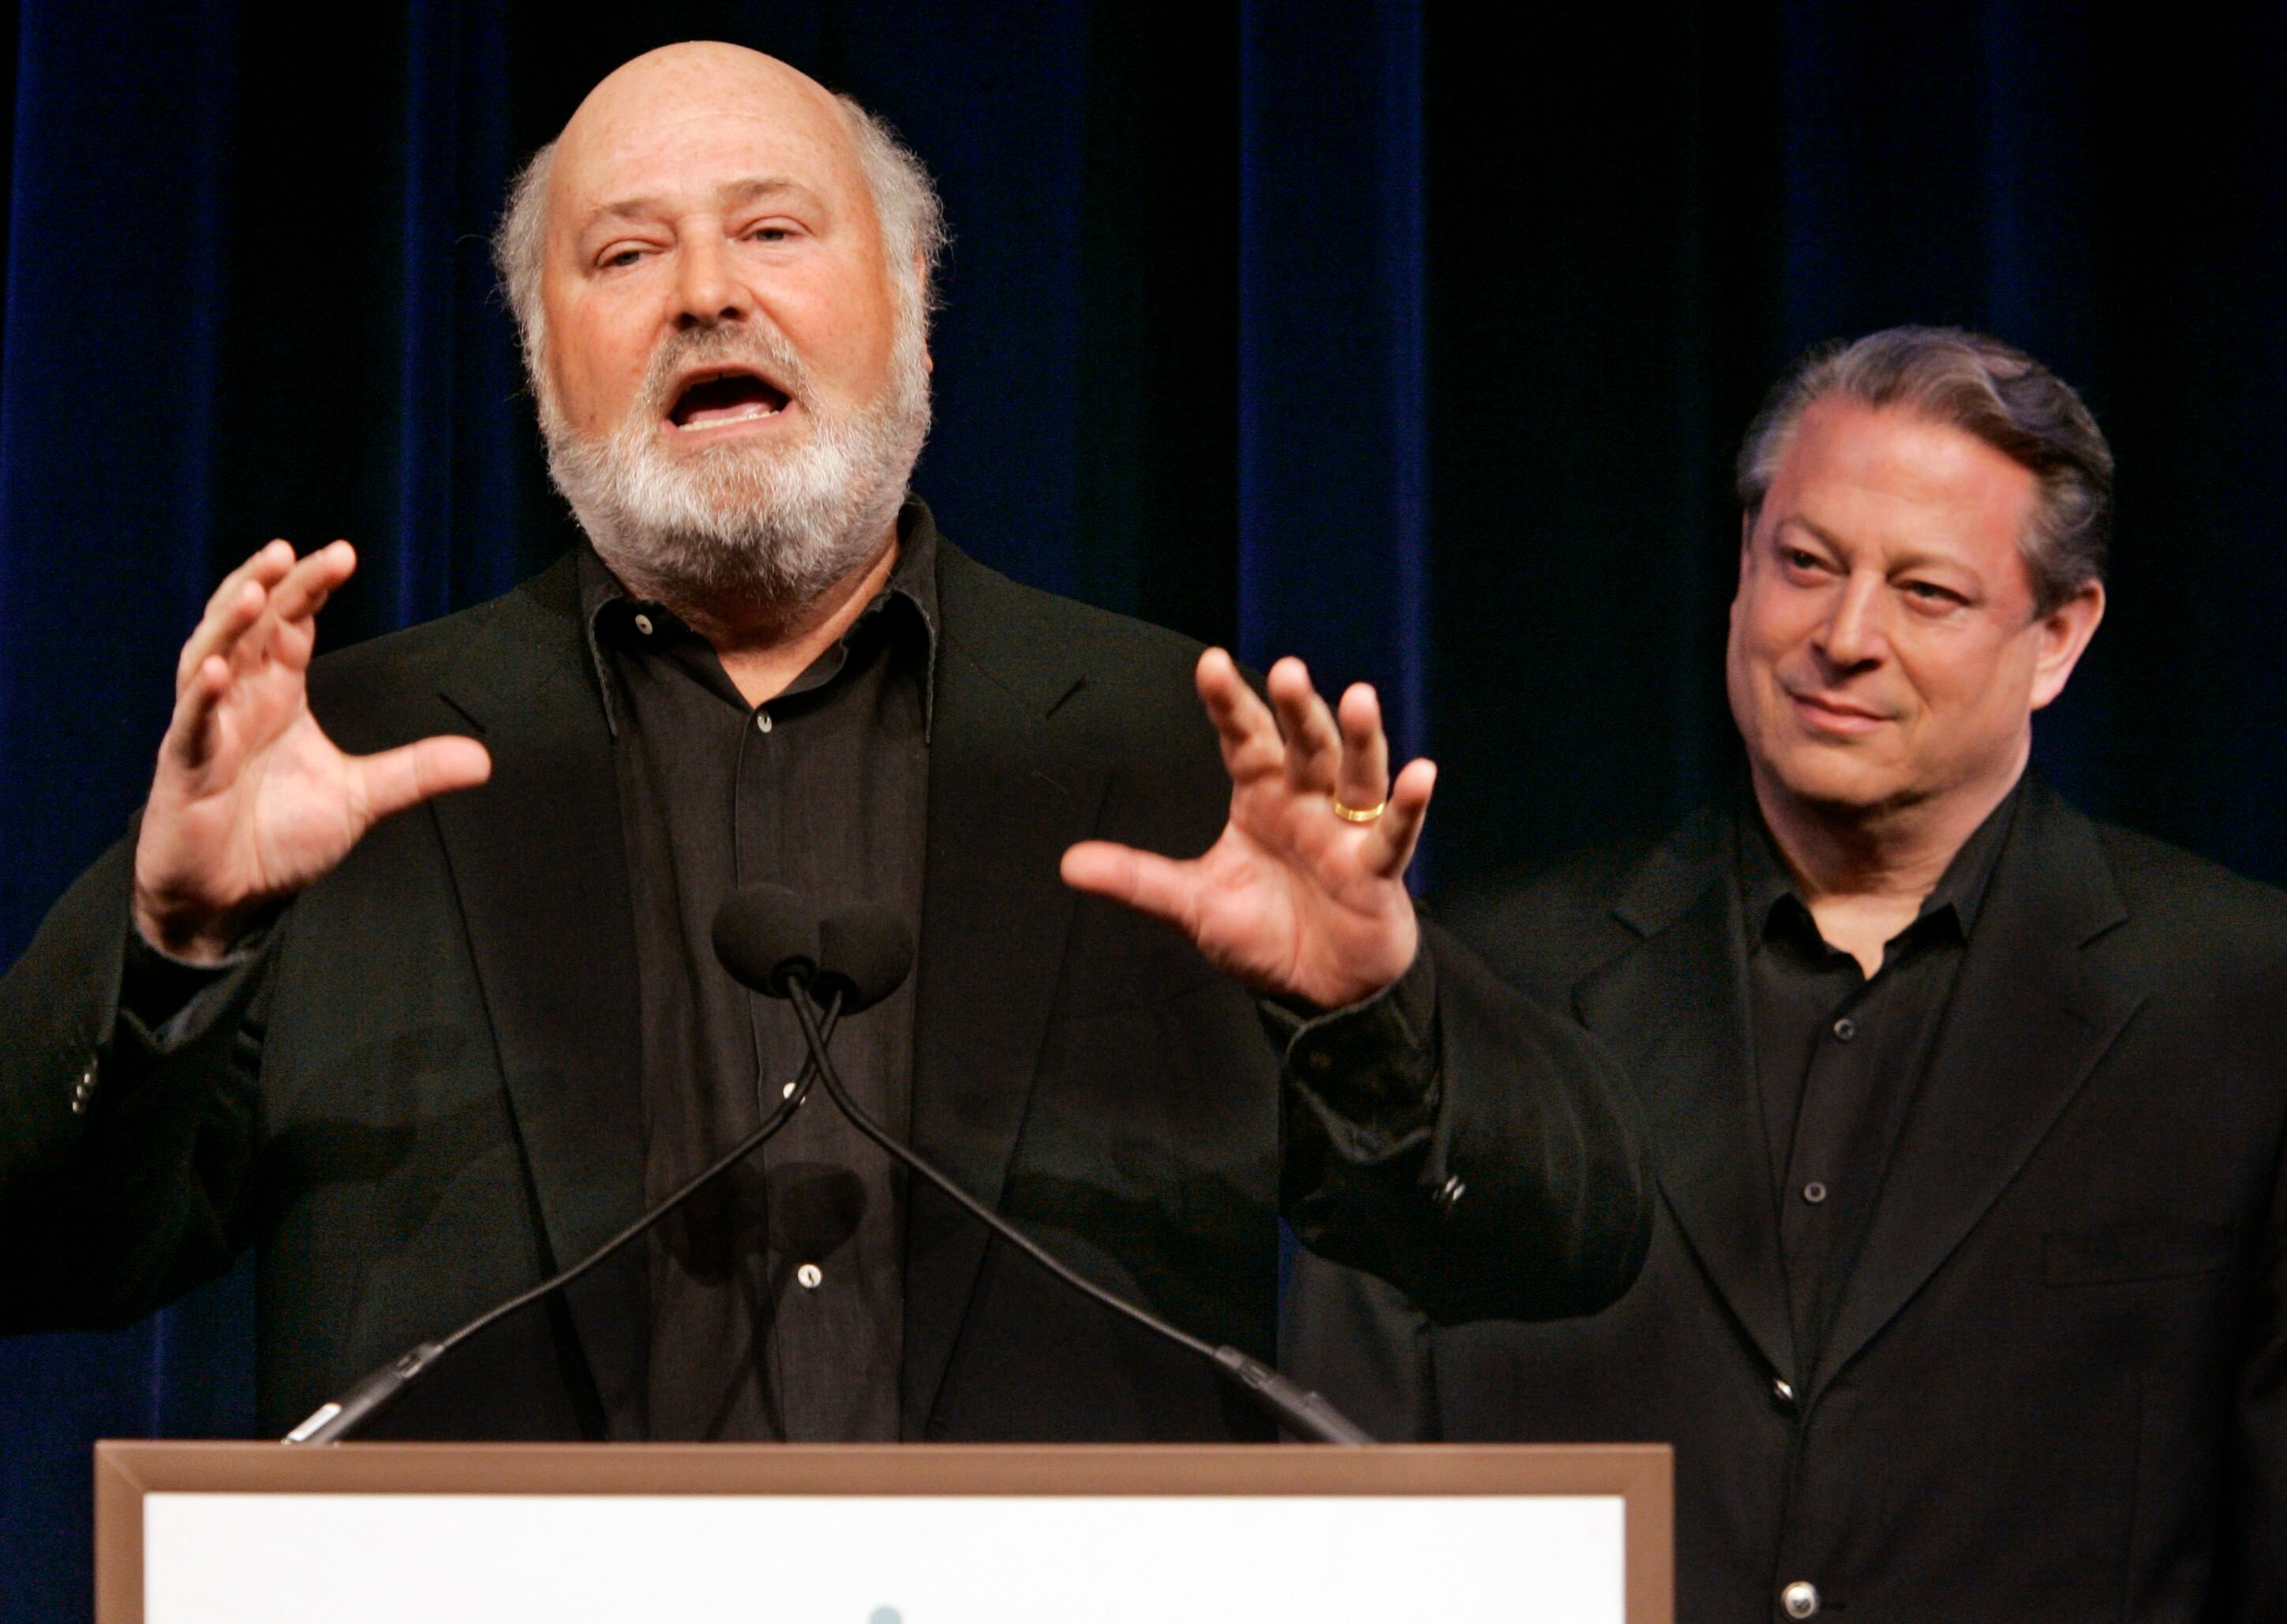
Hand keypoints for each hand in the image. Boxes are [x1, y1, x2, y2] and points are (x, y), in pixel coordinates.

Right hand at [132, 540, 491, 961]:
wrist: (228, 896)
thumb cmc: (277, 836)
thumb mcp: (361, 798)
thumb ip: (414, 771)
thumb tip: (483, 760)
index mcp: (277, 694)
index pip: (292, 625)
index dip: (310, 589)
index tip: (343, 555)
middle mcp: (239, 701)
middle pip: (249, 627)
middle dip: (271, 586)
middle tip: (292, 550)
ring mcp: (206, 730)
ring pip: (207, 658)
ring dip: (227, 624)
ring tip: (255, 590)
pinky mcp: (183, 769)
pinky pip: (190, 726)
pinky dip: (201, 698)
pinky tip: (216, 672)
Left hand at [1061, 648, 1433, 1009]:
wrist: (1319, 992)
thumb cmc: (1265, 936)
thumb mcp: (1192, 906)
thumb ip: (1138, 879)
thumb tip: (1069, 863)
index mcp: (1261, 800)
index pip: (1244, 741)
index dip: (1229, 705)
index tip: (1209, 663)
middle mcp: (1307, 804)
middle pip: (1304, 745)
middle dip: (1297, 709)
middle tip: (1286, 671)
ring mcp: (1347, 833)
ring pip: (1355, 774)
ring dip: (1358, 738)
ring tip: (1356, 698)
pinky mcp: (1378, 870)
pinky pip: (1396, 834)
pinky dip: (1408, 806)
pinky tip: (1421, 774)